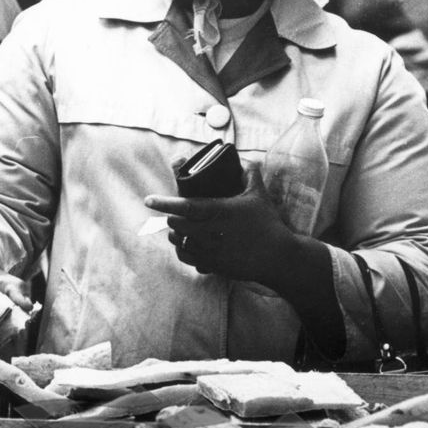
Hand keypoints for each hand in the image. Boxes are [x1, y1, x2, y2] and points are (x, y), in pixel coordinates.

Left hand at [144, 163, 295, 287]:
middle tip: (174, 212)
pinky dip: (183, 251)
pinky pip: (188, 259)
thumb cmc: (268, 224)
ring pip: (179, 243)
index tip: (148, 200)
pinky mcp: (213, 266)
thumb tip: (245, 161)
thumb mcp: (259, 195)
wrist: (278, 257)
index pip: (184, 206)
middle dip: (172, 217)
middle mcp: (210, 233)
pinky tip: (187, 245)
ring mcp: (210, 252)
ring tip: (178, 228)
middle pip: (177, 225)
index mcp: (218, 212)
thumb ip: (250, 174)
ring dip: (176, 234)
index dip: (164, 203)